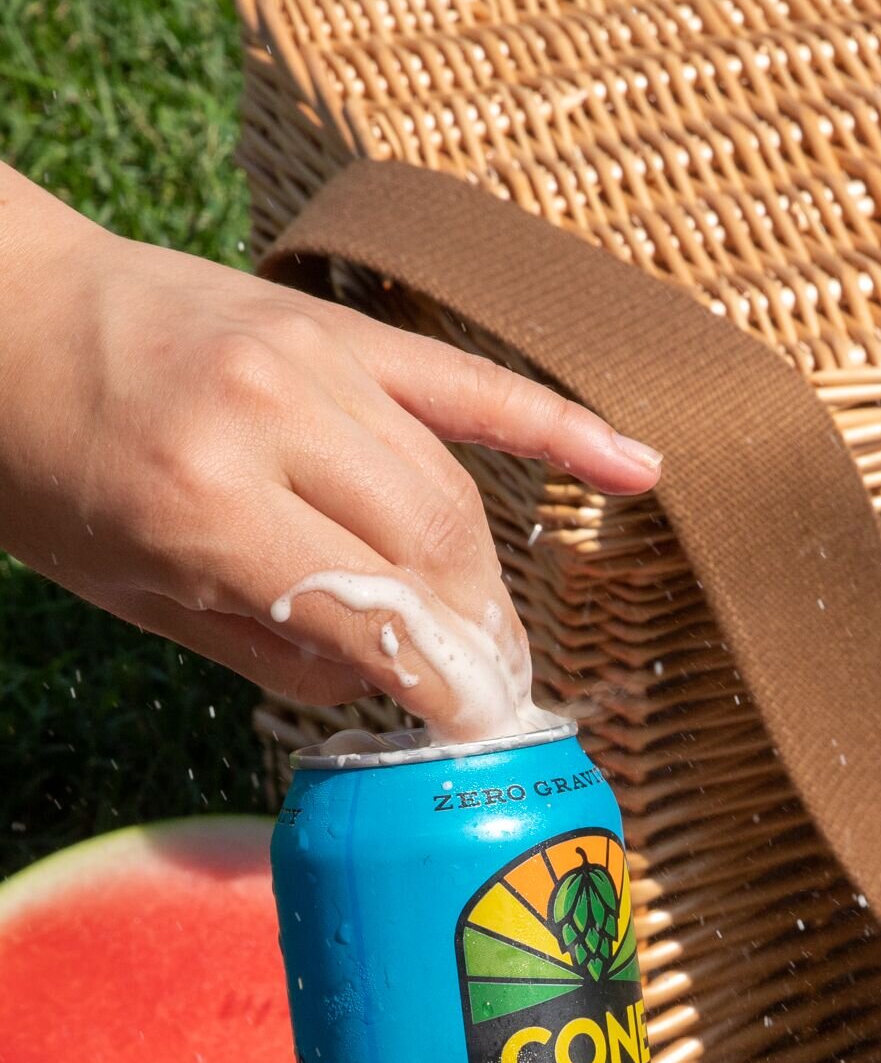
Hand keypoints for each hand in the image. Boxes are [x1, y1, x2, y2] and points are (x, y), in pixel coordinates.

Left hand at [0, 164, 658, 729]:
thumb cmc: (41, 462)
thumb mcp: (129, 590)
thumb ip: (270, 646)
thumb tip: (391, 693)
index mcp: (203, 500)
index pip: (377, 613)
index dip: (440, 685)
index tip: (474, 739)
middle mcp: (271, 417)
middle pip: (434, 548)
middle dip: (476, 637)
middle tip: (488, 699)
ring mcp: (314, 356)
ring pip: (452, 486)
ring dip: (485, 575)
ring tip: (491, 640)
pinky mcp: (339, 323)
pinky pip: (469, 382)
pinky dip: (557, 428)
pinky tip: (639, 470)